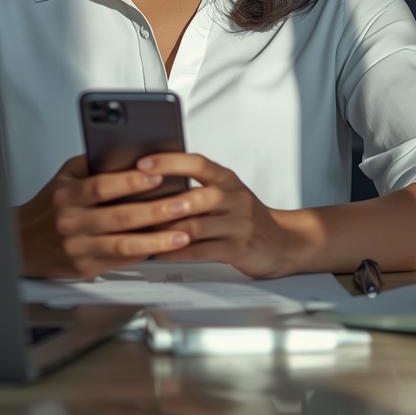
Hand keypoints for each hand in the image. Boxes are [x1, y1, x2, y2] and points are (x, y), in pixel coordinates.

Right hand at [15, 155, 193, 278]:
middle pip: (119, 217)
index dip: (130, 182)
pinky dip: (144, 254)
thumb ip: (94, 164)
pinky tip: (164, 247)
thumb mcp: (65, 177)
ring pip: (123, 244)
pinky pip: (120, 261)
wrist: (23, 242)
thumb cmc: (51, 206)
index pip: (101, 186)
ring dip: (157, 240)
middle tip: (182, 204)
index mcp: (67, 196)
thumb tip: (129, 153)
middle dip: (155, 211)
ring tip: (182, 234)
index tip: (156, 176)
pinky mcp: (84, 269)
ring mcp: (78, 248)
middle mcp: (71, 223)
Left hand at [136, 153, 301, 278]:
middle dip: (163, 204)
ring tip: (140, 233)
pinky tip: (159, 252)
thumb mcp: (227, 192)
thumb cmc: (244, 216)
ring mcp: (238, 224)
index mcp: (227, 179)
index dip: (169, 162)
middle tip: (133, 206)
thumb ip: (197, 186)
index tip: (142, 163)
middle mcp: (234, 198)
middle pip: (196, 197)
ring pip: (196, 226)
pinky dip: (176, 252)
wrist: (283, 241)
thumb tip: (150, 181)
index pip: (197, 163)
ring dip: (164, 232)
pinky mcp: (239, 249)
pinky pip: (201, 251)